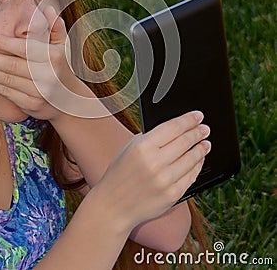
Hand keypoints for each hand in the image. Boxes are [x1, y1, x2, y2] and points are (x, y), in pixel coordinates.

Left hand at [0, 5, 79, 119]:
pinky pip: (6, 93)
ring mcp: (40, 92)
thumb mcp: (63, 45)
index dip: (5, 43)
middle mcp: (48, 75)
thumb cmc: (60, 65)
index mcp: (54, 57)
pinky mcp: (31, 104)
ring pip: (6, 79)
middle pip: (11, 65)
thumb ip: (55, 25)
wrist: (68, 98)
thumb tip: (49, 8)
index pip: (25, 49)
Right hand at [92, 111, 210, 233]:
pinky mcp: (172, 195)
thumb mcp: (130, 148)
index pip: (173, 127)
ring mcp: (165, 180)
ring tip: (206, 143)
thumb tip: (177, 128)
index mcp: (142, 147)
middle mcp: (155, 163)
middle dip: (198, 133)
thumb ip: (151, 137)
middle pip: (185, 142)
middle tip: (205, 128)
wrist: (114, 205)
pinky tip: (199, 160)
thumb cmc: (121, 173)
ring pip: (191, 159)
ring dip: (201, 149)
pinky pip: (191, 176)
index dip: (189, 120)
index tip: (198, 116)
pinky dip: (197, 166)